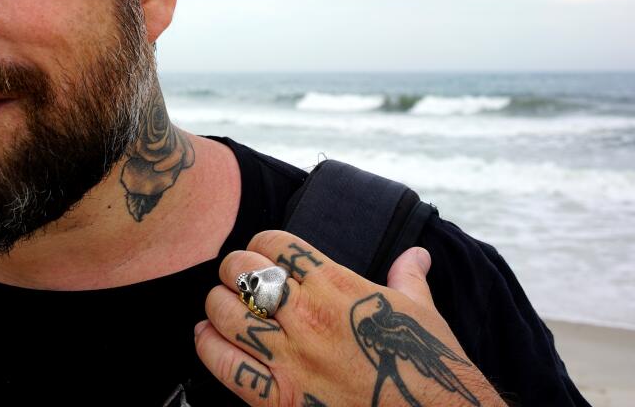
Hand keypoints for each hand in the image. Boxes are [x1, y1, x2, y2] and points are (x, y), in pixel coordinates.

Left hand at [194, 230, 504, 406]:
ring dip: (218, 304)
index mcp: (338, 287)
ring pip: (225, 313)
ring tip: (222, 306)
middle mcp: (308, 317)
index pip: (275, 244)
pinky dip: (208, 346)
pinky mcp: (280, 399)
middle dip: (234, 270)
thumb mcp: (421, 312)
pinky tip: (208, 337)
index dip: (261, 245)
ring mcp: (291, 359)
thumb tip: (416, 255)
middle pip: (242, 272)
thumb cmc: (426, 366)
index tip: (262, 255)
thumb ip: (407, 277)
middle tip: (237, 279)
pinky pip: (224, 364)